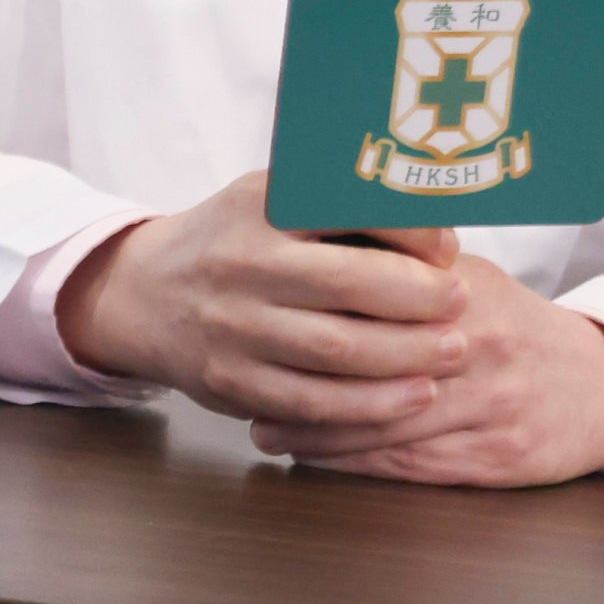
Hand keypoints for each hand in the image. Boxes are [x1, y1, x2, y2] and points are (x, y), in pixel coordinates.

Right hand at [54, 172, 471, 430]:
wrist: (142, 293)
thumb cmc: (233, 242)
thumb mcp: (269, 199)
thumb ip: (338, 206)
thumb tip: (439, 226)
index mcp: (257, 205)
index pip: (348, 209)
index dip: (411, 231)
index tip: (447, 248)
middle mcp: (240, 262)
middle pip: (349, 284)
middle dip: (420, 299)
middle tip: (461, 305)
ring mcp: (231, 326)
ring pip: (336, 350)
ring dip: (408, 355)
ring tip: (453, 352)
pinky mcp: (230, 380)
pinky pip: (312, 401)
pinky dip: (371, 404)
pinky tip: (413, 396)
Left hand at [252, 258, 603, 485]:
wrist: (602, 384)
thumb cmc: (513, 325)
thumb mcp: (466, 278)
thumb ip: (401, 260)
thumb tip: (320, 234)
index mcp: (465, 297)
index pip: (375, 306)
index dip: (311, 318)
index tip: (262, 325)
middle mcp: (480, 351)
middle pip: (374, 371)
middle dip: (302, 383)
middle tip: (245, 387)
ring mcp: (491, 409)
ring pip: (387, 425)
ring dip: (318, 432)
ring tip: (265, 429)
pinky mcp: (497, 459)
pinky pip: (412, 465)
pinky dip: (356, 464)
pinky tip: (314, 456)